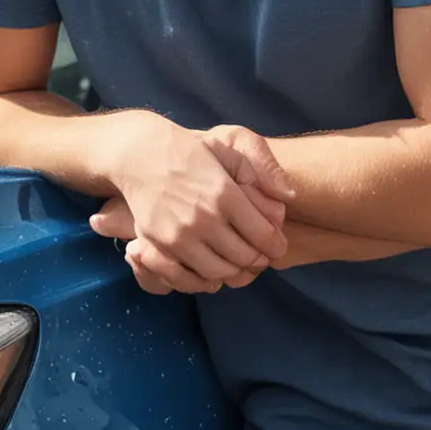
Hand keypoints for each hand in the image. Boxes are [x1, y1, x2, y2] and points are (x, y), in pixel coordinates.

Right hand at [106, 115, 294, 293]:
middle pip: (244, 258)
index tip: (276, 245)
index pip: (264, 236)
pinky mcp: (158, 245)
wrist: (140, 154)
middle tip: (259, 255)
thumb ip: (265, 170)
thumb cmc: (190, 151)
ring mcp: (179, 235)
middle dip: (258, 260)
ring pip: (219, 272)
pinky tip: (211, 272)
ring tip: (236, 262)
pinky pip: (186, 279)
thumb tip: (290, 197)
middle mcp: (204, 218)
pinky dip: (203, 282)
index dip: (276, 245)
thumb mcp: (231, 147)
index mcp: (225, 194)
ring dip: (233, 272)